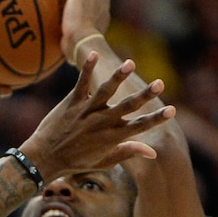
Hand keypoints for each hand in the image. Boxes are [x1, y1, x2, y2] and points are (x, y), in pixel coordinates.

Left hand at [20, 54, 173, 177]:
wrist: (45, 158)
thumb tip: (152, 152)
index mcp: (112, 138)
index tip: (172, 110)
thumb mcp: (105, 161)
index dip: (156, 119)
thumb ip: (129, 152)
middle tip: (160, 84)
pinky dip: (87, 69)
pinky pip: (81, 83)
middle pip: (127, 106)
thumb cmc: (77, 162)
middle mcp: (101, 123)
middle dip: (145, 95)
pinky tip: (94, 54)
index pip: (140, 127)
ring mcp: (86, 111)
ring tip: (131, 64)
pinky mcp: (72, 103)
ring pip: (105, 91)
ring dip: (118, 77)